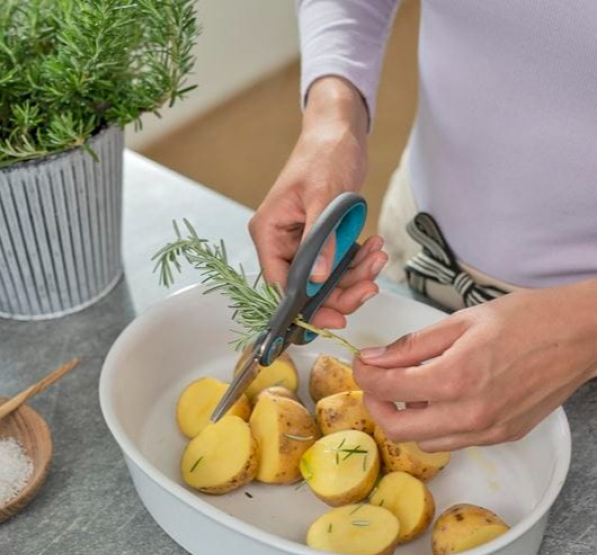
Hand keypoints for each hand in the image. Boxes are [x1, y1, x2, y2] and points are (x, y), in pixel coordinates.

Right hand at [249, 76, 387, 328]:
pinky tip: (374, 247)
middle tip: (369, 286)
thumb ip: (320, 241)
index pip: (280, 283)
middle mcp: (282, 241)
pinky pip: (339, 262)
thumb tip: (316, 280)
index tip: (335, 317)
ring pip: (327, 278)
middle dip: (341, 290)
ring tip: (377, 257)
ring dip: (356, 274)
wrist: (340, 132)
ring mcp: (303, 241)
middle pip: (307, 287)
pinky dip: (359, 260)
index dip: (306, 305)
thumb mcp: (324, 197)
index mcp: (270, 232)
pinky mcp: (323, 239)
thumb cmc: (324, 154)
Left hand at [353, 281, 596, 450]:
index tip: (361, 364)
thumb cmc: (525, 319)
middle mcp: (470, 413)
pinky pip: (454, 441)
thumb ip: (411, 346)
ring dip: (407, 418)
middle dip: (377, 405)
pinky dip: (436, 425)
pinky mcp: (503, 436)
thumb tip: (374, 358)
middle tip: (377, 382)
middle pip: (398, 430)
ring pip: (424, 441)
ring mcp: (489, 430)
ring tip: (413, 389)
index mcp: (455, 377)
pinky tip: (442, 398)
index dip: (364, 376)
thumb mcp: (460, 322)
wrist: (579, 335)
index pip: (387, 389)